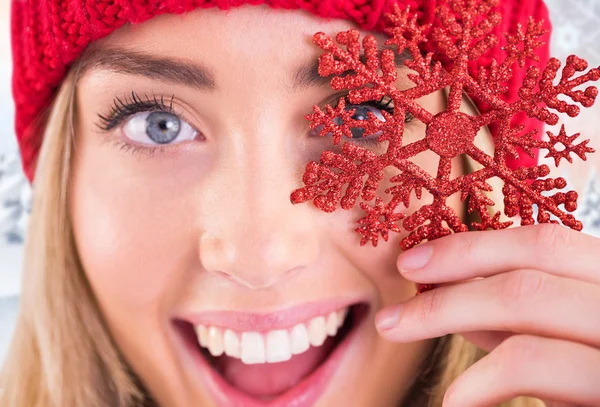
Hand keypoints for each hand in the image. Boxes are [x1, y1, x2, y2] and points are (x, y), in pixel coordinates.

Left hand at [375, 224, 599, 406]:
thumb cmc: (597, 387)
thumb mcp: (564, 351)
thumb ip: (518, 321)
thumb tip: (451, 291)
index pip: (545, 240)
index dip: (472, 246)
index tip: (414, 260)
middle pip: (532, 262)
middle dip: (450, 276)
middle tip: (394, 299)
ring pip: (529, 298)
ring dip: (448, 310)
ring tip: (398, 328)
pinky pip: (538, 360)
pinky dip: (483, 377)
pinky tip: (455, 400)